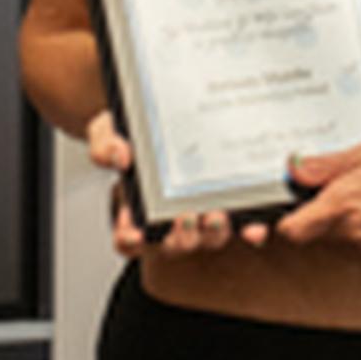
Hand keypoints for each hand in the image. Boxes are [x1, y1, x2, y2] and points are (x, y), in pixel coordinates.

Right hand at [87, 111, 264, 260]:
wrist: (164, 115)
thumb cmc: (130, 133)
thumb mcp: (107, 133)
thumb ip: (105, 146)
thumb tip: (120, 156)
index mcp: (134, 212)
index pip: (128, 238)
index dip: (130, 239)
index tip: (136, 232)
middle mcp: (168, 220)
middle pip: (174, 245)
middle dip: (182, 238)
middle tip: (188, 218)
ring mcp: (200, 216)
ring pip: (208, 240)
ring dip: (214, 234)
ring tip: (217, 215)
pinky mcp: (229, 206)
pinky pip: (241, 227)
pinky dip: (249, 230)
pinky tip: (255, 227)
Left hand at [272, 143, 360, 252]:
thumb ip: (326, 164)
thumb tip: (295, 168)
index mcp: (342, 206)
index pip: (290, 229)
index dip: (281, 217)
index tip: (283, 201)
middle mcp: (351, 232)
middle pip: (309, 231)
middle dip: (311, 210)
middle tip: (326, 184)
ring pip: (333, 234)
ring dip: (337, 214)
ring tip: (360, 186)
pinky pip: (356, 236)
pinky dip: (359, 220)